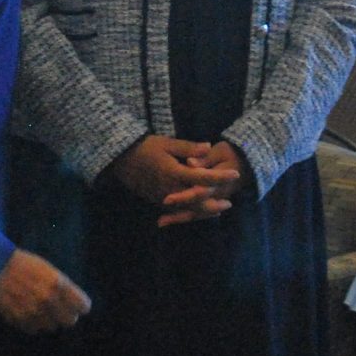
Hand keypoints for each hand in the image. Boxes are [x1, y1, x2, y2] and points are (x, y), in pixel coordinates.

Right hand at [0, 250, 90, 333]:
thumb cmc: (24, 264)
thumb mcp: (49, 269)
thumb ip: (63, 286)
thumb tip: (75, 304)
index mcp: (58, 284)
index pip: (83, 306)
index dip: (80, 305)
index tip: (76, 304)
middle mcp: (48, 300)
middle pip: (70, 321)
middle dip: (66, 315)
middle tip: (59, 308)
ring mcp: (33, 311)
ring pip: (52, 326)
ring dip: (48, 319)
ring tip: (39, 307)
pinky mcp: (19, 319)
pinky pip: (34, 329)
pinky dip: (33, 322)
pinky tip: (27, 310)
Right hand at [106, 136, 237, 224]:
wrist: (120, 159)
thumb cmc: (145, 147)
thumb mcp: (167, 143)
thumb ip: (188, 148)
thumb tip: (208, 147)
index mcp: (174, 172)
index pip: (202, 177)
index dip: (220, 176)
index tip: (235, 174)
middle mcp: (170, 188)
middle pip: (197, 201)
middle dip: (214, 203)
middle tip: (229, 203)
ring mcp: (162, 197)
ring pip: (187, 210)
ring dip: (204, 211)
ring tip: (219, 210)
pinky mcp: (157, 201)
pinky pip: (177, 211)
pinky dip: (191, 212)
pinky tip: (200, 211)